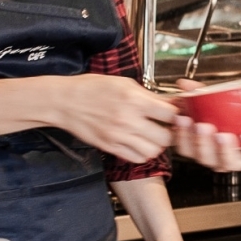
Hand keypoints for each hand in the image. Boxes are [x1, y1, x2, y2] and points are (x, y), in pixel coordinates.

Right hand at [47, 74, 175, 162]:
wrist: (64, 101)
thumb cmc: (91, 88)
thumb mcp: (123, 83)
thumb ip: (147, 94)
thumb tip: (168, 101)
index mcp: (134, 100)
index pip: (170, 114)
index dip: (175, 114)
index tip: (173, 113)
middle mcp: (128, 120)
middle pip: (165, 137)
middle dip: (169, 132)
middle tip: (164, 127)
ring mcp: (119, 136)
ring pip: (153, 151)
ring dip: (156, 145)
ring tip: (151, 135)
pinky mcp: (110, 147)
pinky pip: (137, 158)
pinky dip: (142, 153)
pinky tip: (138, 143)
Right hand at [170, 78, 240, 169]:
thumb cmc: (229, 115)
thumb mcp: (210, 103)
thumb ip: (196, 95)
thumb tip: (182, 84)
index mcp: (199, 147)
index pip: (184, 146)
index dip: (180, 135)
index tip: (181, 118)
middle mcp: (215, 158)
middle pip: (203, 157)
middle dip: (201, 142)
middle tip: (202, 126)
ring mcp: (234, 159)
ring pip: (226, 161)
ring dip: (224, 149)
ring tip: (224, 135)